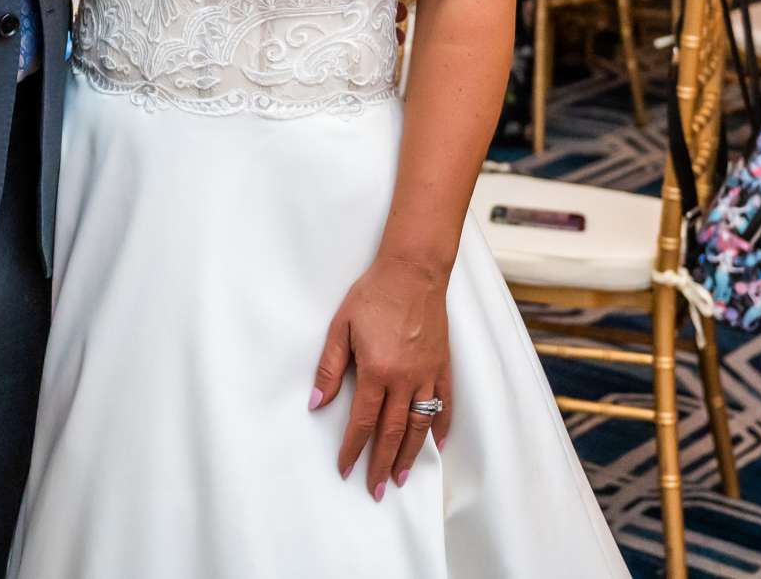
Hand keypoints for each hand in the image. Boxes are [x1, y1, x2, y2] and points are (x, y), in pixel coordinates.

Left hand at [310, 253, 449, 499]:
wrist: (413, 271)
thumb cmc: (373, 295)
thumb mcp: (341, 327)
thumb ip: (329, 367)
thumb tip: (316, 401)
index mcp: (377, 371)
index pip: (363, 421)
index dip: (353, 448)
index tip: (346, 469)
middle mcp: (405, 379)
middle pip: (393, 432)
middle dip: (382, 464)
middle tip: (376, 490)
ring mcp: (427, 375)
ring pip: (419, 426)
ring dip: (411, 455)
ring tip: (403, 478)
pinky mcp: (443, 367)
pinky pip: (444, 405)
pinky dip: (441, 427)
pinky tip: (437, 445)